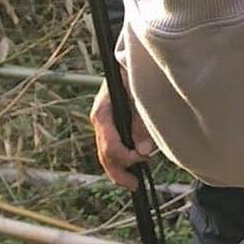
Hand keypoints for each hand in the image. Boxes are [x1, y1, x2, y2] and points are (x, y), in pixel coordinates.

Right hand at [91, 77, 156, 191]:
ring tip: (139, 174)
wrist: (130, 58)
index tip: (142, 161)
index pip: (110, 146)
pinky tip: (136, 159)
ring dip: (122, 165)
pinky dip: (123, 155)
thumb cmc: (135, 73)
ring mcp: (105, 122)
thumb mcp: (139, 94)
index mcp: (102, 114)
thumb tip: (143, 151)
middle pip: (105, 155)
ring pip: (107, 152)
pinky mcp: (112, 122)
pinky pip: (114, 144)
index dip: (125, 159)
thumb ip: (140, 122)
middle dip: (119, 172)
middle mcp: (100, 120)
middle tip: (135, 185)